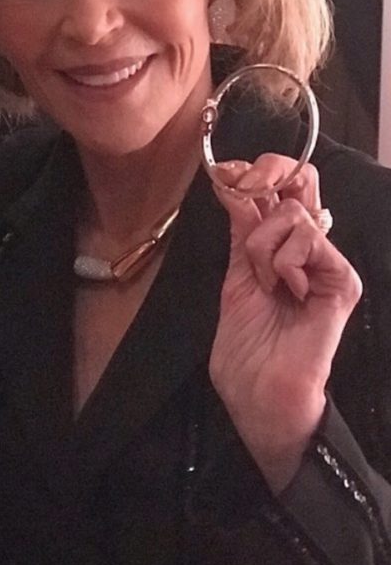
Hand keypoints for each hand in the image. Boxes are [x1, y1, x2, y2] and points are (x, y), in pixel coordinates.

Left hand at [209, 155, 361, 493]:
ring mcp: (327, 263)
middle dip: (268, 171)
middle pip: (304, 180)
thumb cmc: (246, 346)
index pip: (280, 188)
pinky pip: (311, 241)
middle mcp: (308, 248)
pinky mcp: (342, 282)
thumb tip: (232, 182)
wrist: (260, 393)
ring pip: (295, 213)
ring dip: (262, 244)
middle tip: (242, 185)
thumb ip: (241, 230)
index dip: (254, 170)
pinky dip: (284, 261)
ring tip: (263, 281)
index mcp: (281, 246)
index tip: (222, 172)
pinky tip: (283, 289)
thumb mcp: (236, 275)